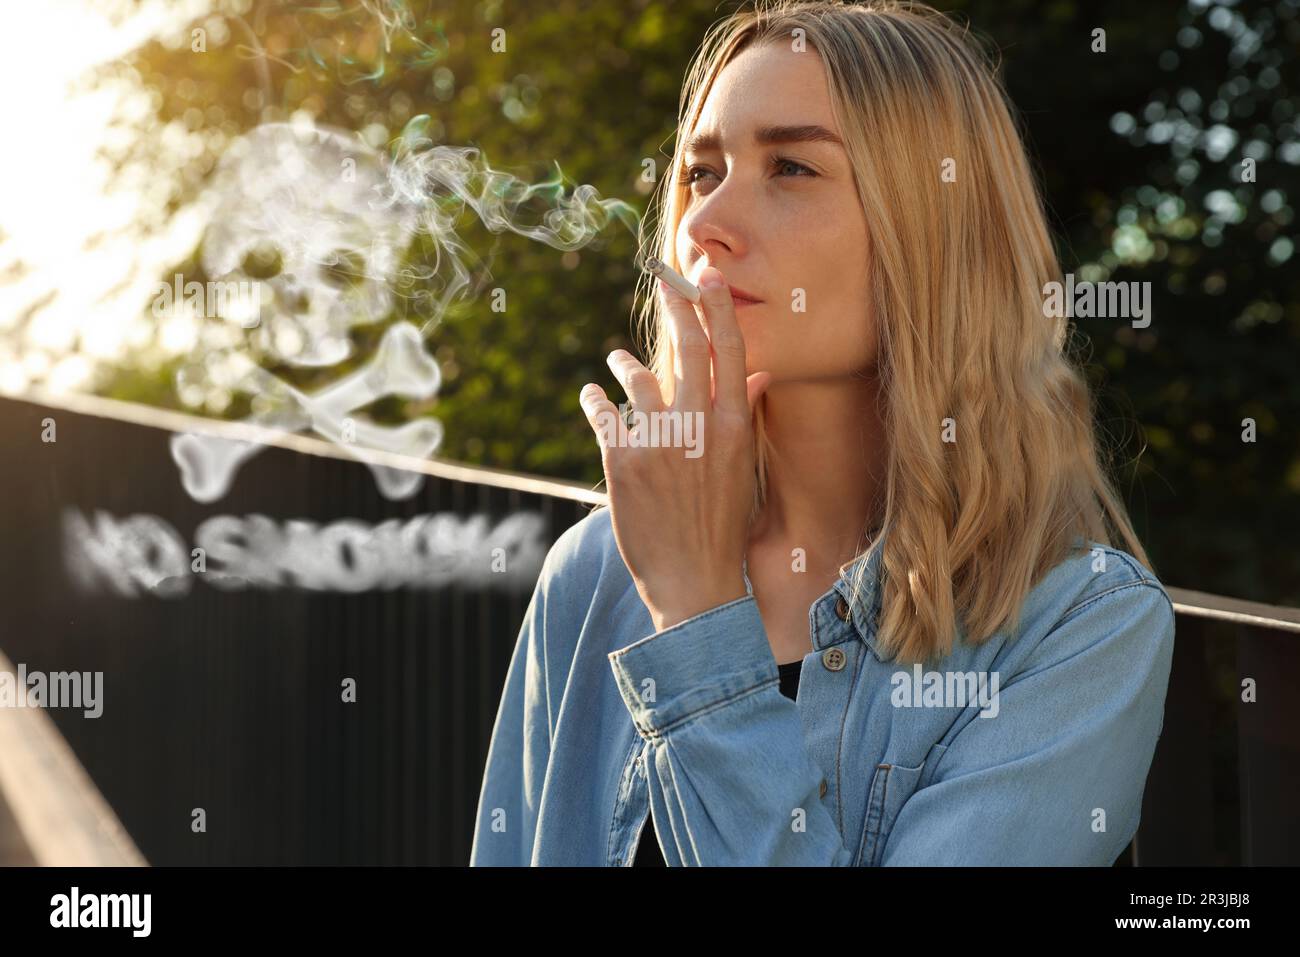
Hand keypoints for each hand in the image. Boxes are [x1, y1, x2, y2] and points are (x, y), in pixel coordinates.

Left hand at [579, 265, 771, 631]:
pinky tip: (592, 395)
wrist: (694, 580)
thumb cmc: (722, 525)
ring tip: (615, 360)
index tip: (705, 273)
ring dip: (624, 363)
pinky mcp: (622, 461)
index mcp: (733, 426)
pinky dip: (595, 399)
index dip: (716, 306)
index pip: (729, 350)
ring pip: (638, 378)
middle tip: (664, 281)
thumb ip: (744, 417)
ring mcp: (659, 442)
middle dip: (674, 307)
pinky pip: (604, 413)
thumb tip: (756, 375)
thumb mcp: (742, 470)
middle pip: (685, 348)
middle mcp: (698, 426)